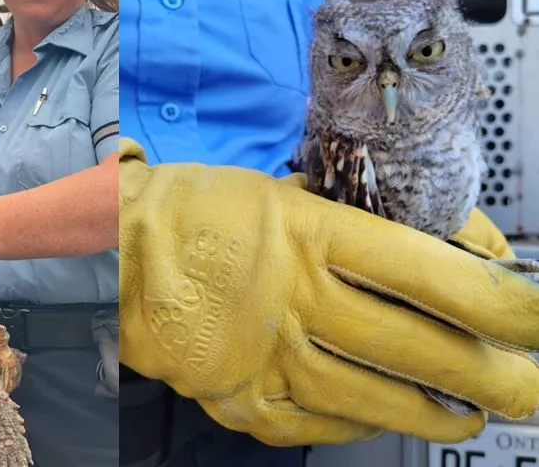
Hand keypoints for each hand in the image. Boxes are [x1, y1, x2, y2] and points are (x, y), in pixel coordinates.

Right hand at [119, 138, 538, 446]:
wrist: (116, 251)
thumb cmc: (195, 209)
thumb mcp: (278, 189)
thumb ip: (352, 216)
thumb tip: (432, 241)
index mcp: (304, 234)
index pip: (424, 272)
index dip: (495, 300)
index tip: (533, 314)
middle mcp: (291, 298)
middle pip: (412, 346)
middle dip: (490, 375)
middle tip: (528, 386)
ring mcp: (264, 355)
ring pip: (372, 397)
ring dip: (433, 411)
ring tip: (472, 415)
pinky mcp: (239, 396)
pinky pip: (316, 422)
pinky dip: (360, 423)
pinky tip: (385, 419)